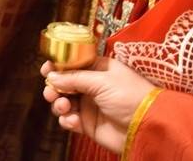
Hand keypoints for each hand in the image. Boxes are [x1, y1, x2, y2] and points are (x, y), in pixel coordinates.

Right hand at [41, 57, 155, 153]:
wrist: (146, 127)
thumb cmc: (131, 97)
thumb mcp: (101, 81)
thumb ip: (74, 78)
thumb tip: (52, 76)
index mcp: (97, 69)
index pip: (71, 64)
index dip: (57, 67)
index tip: (46, 69)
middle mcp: (92, 86)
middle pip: (63, 83)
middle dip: (54, 87)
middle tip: (52, 92)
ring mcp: (89, 105)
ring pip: (62, 102)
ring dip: (58, 104)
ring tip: (65, 107)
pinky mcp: (87, 123)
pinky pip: (68, 120)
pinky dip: (66, 120)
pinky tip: (73, 121)